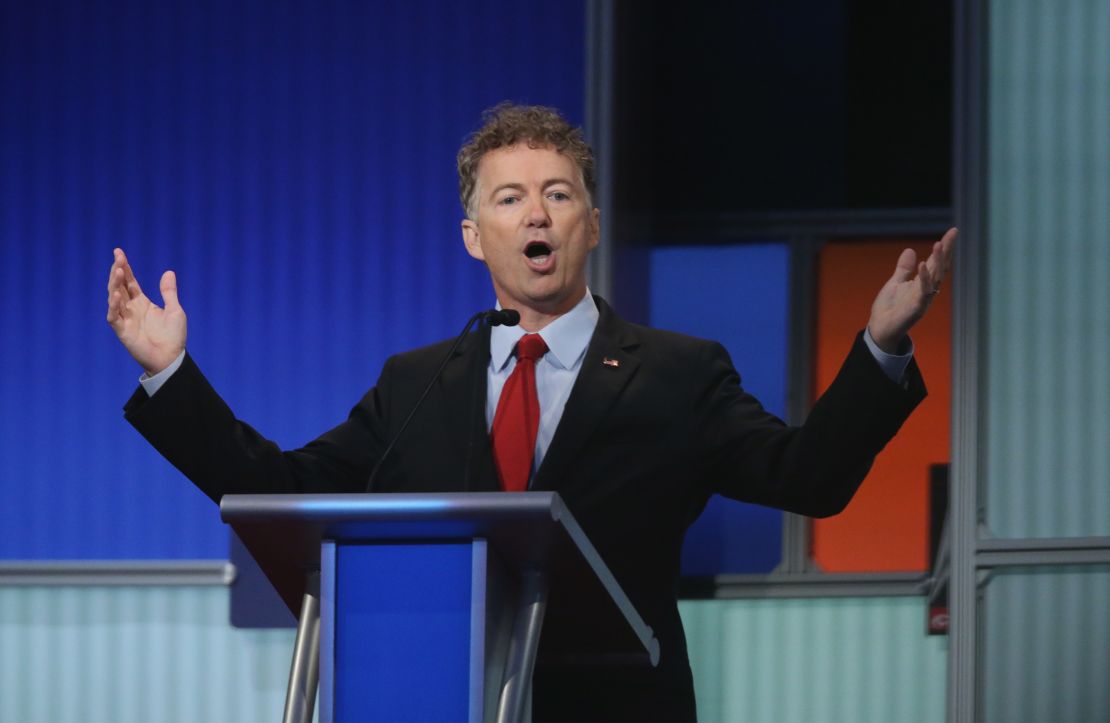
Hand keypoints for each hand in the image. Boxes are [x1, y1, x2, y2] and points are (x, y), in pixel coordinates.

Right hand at [106, 248, 186, 374]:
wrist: (171, 358)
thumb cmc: (173, 336)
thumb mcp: (175, 310)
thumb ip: (169, 292)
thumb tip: (168, 272)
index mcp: (142, 302)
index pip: (130, 282)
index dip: (124, 268)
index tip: (119, 252)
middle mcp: (131, 308)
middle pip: (120, 286)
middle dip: (117, 271)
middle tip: (117, 257)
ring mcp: (125, 319)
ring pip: (114, 298)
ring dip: (114, 285)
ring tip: (116, 271)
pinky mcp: (122, 331)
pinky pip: (113, 317)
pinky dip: (113, 306)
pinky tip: (116, 295)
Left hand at [867, 227, 956, 352]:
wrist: (880, 329)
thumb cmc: (889, 308)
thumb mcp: (895, 283)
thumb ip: (904, 268)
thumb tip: (910, 250)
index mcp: (923, 283)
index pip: (937, 262)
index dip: (944, 248)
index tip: (952, 231)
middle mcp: (927, 290)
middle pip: (941, 267)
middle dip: (947, 250)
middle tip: (953, 233)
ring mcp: (923, 299)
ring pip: (935, 277)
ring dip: (938, 261)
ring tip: (939, 244)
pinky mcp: (916, 308)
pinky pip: (923, 291)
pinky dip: (924, 278)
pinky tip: (924, 264)